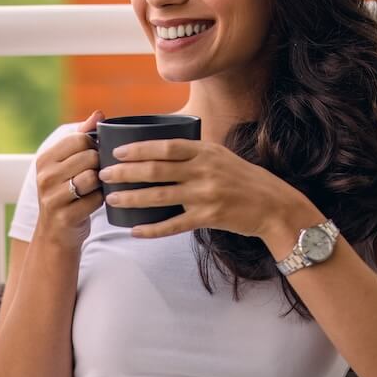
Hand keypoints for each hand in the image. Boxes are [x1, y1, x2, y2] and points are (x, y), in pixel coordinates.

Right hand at [34, 110, 103, 247]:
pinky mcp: (64, 216)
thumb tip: (99, 113)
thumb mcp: (68, 164)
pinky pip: (96, 199)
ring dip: (101, 184)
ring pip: (92, 177)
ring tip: (96, 188)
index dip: (94, 146)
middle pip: (89, 156)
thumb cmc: (66, 193)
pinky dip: (100, 201)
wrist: (55, 234)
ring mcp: (52, 197)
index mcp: (45, 159)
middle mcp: (44, 176)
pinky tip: (94, 203)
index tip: (94, 156)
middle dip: (99, 165)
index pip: (80, 138)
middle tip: (97, 175)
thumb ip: (82, 136)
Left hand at [98, 138, 311, 239]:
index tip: (117, 152)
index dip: (138, 148)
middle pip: (156, 169)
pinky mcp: (209, 218)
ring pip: (160, 196)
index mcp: (205, 152)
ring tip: (112, 198)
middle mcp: (204, 171)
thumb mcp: (221, 156)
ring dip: (132, 198)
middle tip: (103, 174)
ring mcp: (206, 195)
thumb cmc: (243, 179)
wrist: (274, 206)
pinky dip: (152, 229)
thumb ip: (194, 153)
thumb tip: (160, 148)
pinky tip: (135, 230)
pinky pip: (174, 224)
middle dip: (125, 172)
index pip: (165, 146)